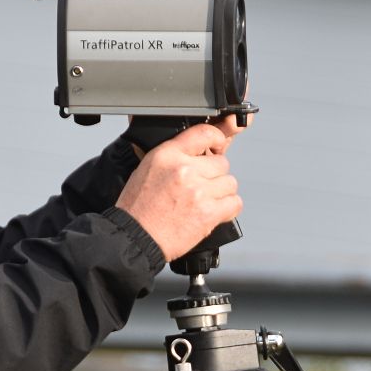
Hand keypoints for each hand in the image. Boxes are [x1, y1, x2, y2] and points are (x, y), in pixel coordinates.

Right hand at [115, 122, 242, 260]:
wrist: (136, 236)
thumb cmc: (138, 208)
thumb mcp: (148, 169)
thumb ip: (174, 157)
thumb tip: (199, 154)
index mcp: (167, 155)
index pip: (204, 133)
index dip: (216, 138)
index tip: (218, 145)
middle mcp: (184, 169)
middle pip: (221, 163)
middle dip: (214, 175)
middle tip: (200, 188)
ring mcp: (198, 191)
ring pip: (230, 183)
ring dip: (221, 193)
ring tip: (205, 202)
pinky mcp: (208, 212)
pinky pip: (234, 203)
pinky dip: (228, 208)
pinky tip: (215, 212)